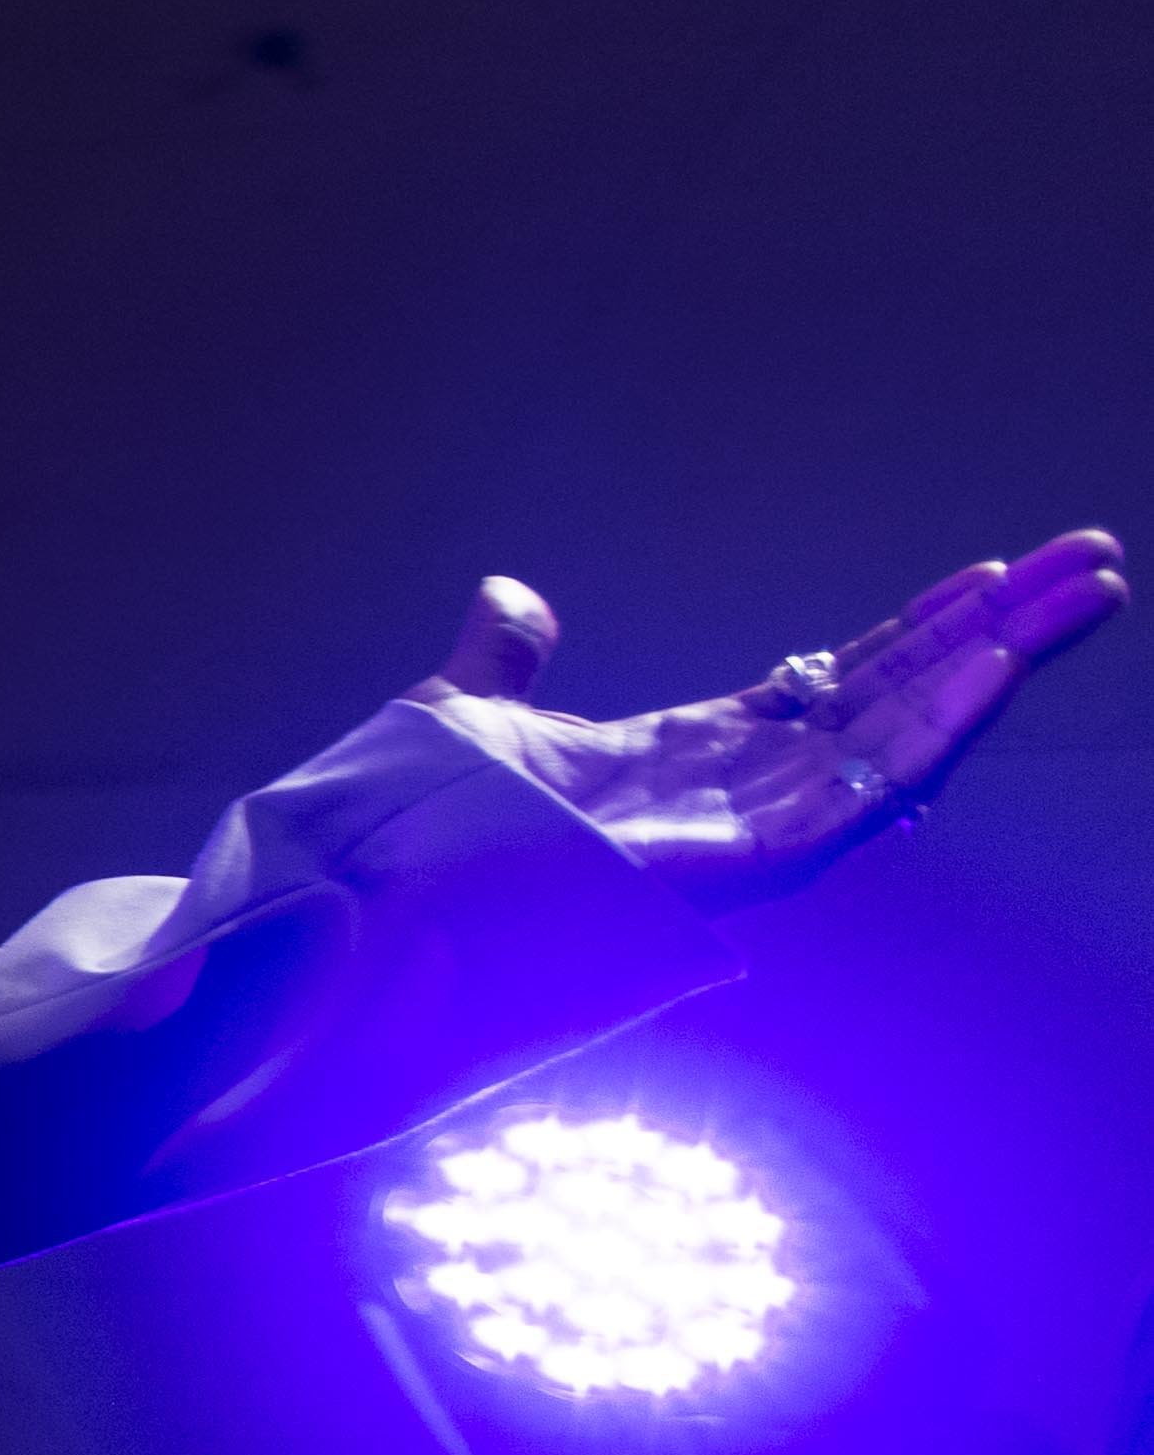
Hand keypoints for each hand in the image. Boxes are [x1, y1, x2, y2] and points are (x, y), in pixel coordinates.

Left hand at [407, 535, 1120, 908]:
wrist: (372, 892)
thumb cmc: (426, 828)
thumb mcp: (471, 714)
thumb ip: (505, 656)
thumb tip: (512, 595)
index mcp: (703, 751)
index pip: (844, 679)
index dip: (921, 626)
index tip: (992, 571)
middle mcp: (748, 788)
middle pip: (902, 694)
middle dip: (997, 627)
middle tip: (1091, 562)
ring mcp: (757, 827)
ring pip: (909, 736)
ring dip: (995, 663)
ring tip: (1081, 594)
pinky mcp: (751, 863)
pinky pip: (865, 793)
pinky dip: (935, 729)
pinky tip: (996, 668)